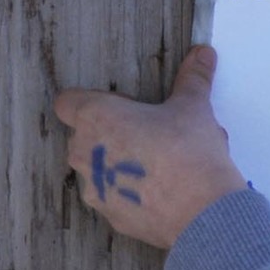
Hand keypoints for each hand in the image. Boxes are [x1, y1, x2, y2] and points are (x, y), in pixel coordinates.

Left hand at [54, 46, 243, 248]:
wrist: (202, 212)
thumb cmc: (189, 154)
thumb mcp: (194, 108)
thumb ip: (193, 78)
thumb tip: (202, 53)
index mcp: (95, 118)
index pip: (67, 102)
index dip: (91, 100)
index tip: (120, 106)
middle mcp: (84, 152)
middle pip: (85, 136)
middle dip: (113, 133)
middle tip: (150, 133)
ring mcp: (95, 188)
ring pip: (100, 169)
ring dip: (121, 164)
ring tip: (161, 165)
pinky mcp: (110, 216)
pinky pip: (115, 197)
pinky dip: (132, 193)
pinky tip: (163, 191)